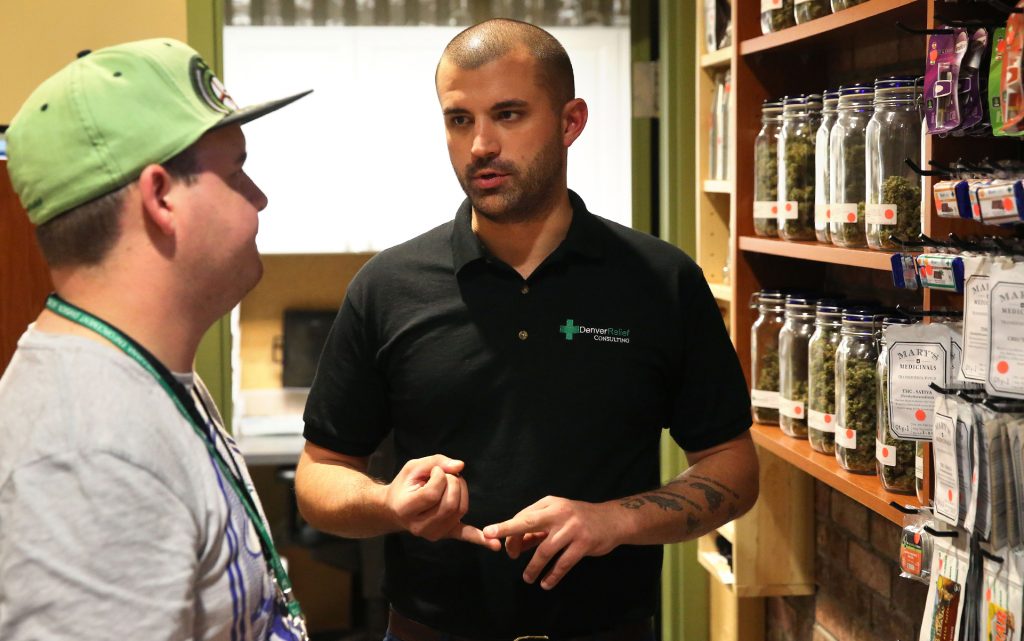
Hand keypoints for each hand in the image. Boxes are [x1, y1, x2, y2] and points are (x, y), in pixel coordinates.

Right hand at [384, 455, 499, 550]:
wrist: (396, 509)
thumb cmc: (406, 485)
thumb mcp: (414, 468)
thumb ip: (436, 462)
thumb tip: (460, 466)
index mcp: (406, 509)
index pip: (433, 493)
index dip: (439, 476)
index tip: (435, 470)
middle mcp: (419, 526)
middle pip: (450, 504)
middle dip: (454, 482)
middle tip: (446, 475)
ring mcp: (433, 533)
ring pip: (460, 510)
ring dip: (462, 491)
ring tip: (451, 483)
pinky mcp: (446, 533)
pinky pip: (465, 535)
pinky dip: (480, 539)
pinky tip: (495, 545)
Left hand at [482, 496, 622, 589]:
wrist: (612, 520)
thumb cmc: (578, 520)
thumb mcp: (557, 519)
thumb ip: (536, 531)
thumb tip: (513, 546)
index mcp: (550, 503)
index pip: (523, 517)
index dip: (509, 531)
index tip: (499, 544)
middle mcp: (559, 513)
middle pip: (529, 523)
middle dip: (509, 533)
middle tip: (499, 549)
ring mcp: (572, 528)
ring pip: (545, 550)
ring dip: (534, 567)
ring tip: (527, 578)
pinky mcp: (584, 543)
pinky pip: (564, 563)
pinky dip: (553, 575)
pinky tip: (546, 583)